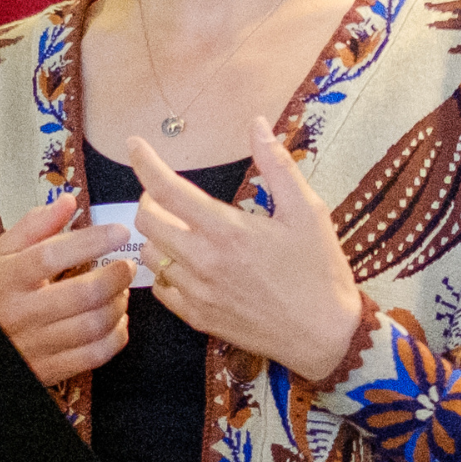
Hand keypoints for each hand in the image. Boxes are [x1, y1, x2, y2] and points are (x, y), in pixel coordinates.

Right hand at [0, 189, 132, 386]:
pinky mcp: (50, 367)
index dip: (90, 242)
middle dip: (115, 277)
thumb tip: (67, 200)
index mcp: (8, 278)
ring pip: (92, 326)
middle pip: (81, 295)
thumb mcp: (5, 252)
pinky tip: (117, 319)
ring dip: (118, 305)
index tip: (118, 231)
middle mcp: (21, 313)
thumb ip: (35, 225)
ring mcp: (36, 344)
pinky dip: (116, 336)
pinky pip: (95, 355)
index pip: (50, 256)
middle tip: (126, 265)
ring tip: (121, 290)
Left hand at [131, 116, 368, 379]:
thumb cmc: (320, 271)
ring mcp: (196, 293)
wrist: (325, 336)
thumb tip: (258, 125)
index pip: (167, 189)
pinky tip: (186, 265)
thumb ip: (277, 165)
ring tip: (180, 230)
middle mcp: (203, 261)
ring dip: (156, 236)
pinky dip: (164, 271)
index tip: (135, 146)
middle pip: (146, 221)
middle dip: (150, 199)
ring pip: (148, 255)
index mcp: (227, 230)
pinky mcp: (197, 318)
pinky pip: (160, 289)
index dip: (145, 163)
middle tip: (167, 194)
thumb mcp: (307, 211)